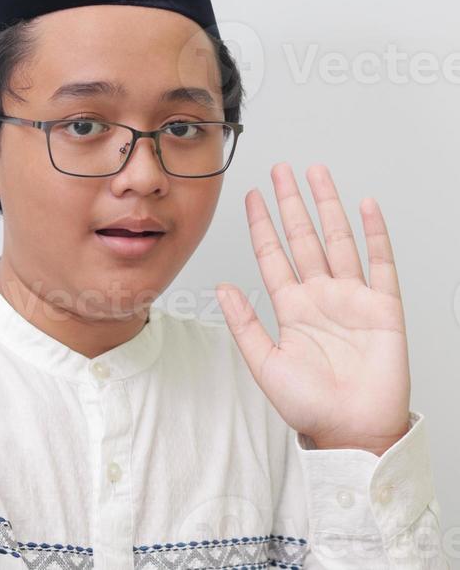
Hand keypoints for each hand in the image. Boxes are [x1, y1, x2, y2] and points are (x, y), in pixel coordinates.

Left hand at [216, 163, 410, 454]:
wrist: (352, 433)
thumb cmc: (310, 407)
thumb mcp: (266, 364)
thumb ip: (244, 324)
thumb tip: (220, 288)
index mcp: (291, 308)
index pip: (273, 254)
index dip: (262, 224)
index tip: (251, 196)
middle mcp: (320, 295)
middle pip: (304, 237)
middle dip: (291, 203)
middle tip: (281, 170)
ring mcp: (352, 297)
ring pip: (338, 239)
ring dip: (327, 206)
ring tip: (316, 174)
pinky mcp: (383, 307)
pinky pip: (380, 262)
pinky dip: (375, 233)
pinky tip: (366, 207)